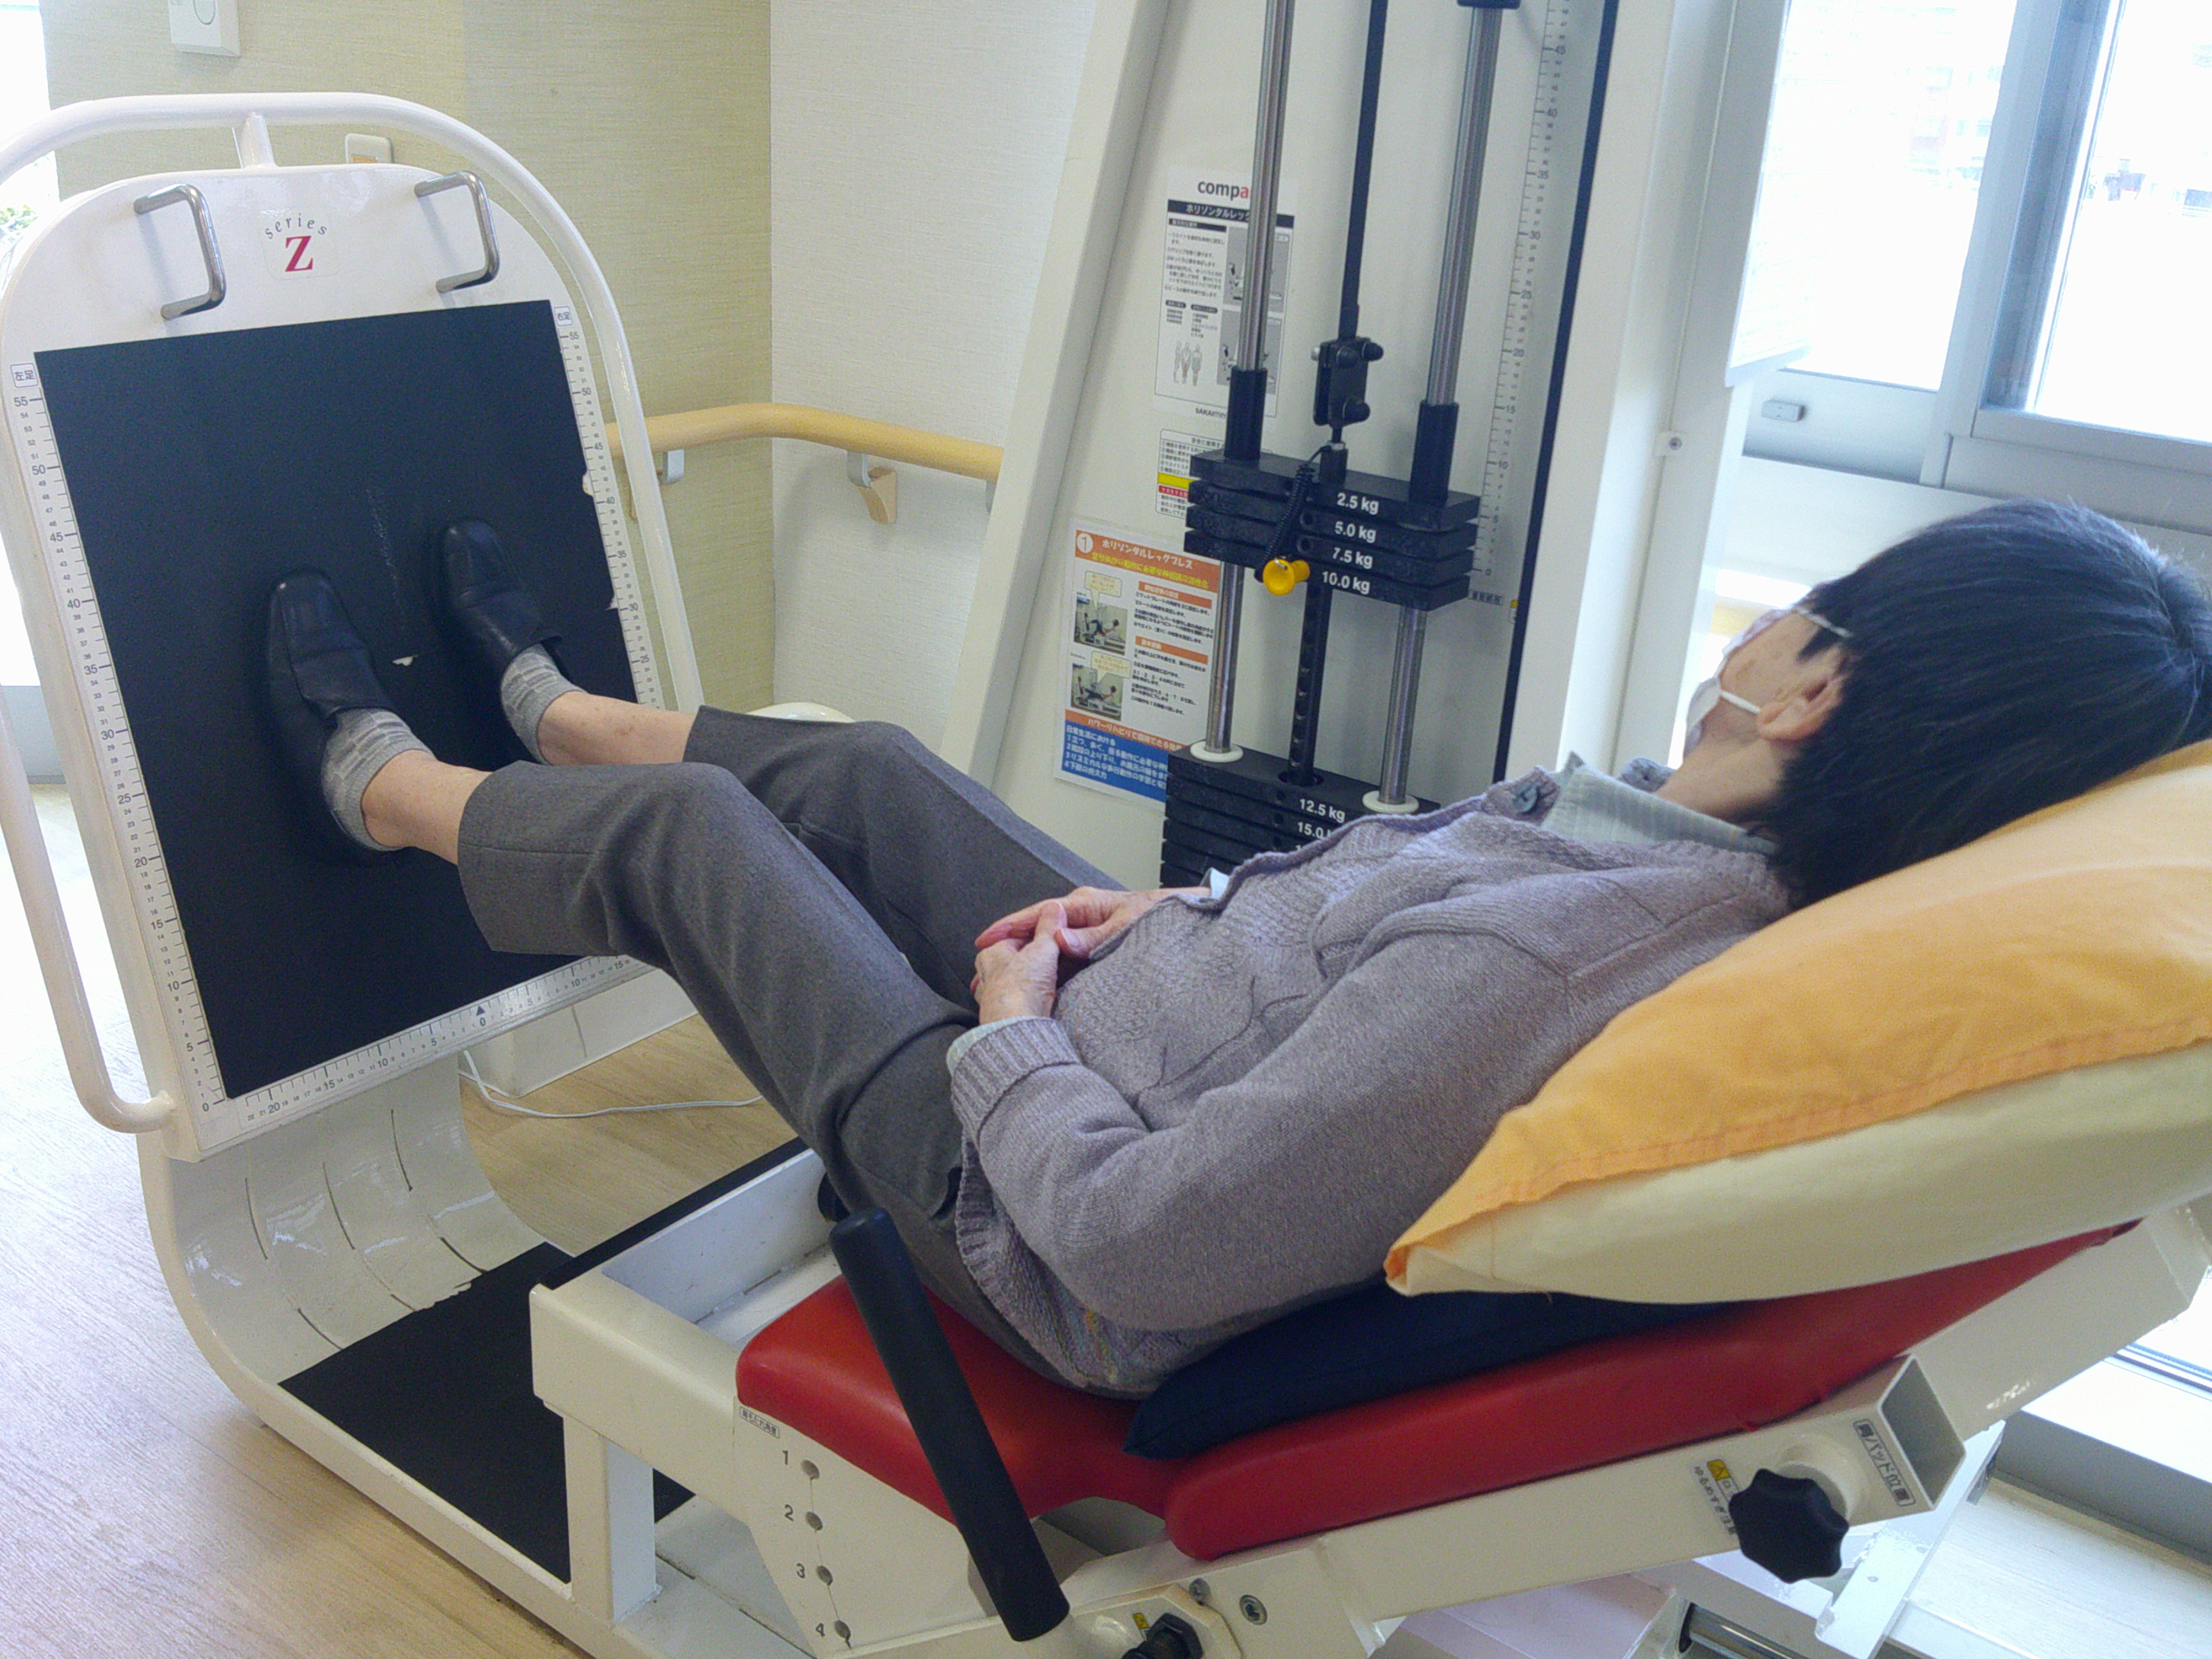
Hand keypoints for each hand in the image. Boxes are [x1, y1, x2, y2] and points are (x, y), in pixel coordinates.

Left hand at [973, 901, 1065, 1021]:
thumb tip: (1054, 907)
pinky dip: (1026, 1000)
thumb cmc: (1022, 989)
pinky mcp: (1000, 1018)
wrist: (1017, 1032)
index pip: (1015, 938)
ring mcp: (991, 998)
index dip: (1038, 937)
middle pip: (1014, 961)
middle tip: (1054, 960)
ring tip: (1049, 983)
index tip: (1055, 939)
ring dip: (1029, 982)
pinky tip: (1039, 1003)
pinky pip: (1015, 1003)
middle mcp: (986, 975)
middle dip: (1031, 960)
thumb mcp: (1042, 950)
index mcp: (991, 953)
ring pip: (1013, 983)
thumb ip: (1049, 928)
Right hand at [975, 884, 1203, 963]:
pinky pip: (1062, 958)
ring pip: (1045, 946)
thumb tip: (1058, 939)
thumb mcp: (1127, 926)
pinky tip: (1031, 986)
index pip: (1038, 914)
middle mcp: (1081, 915)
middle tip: (980, 975)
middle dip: (1007, 950)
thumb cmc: (1161, 916)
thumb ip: (1093, 937)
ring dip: (1023, 963)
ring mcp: (1086, 931)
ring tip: (997, 983)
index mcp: (1084, 905)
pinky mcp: (1093, 947)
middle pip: (1035, 932)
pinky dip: (1043, 970)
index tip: (984, 941)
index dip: (1009, 927)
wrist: (1187, 918)